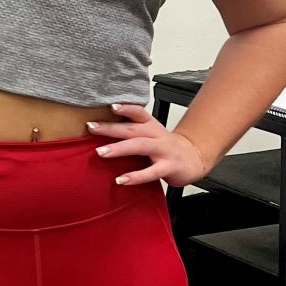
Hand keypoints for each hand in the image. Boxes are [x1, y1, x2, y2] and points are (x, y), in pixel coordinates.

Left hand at [85, 105, 208, 187]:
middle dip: (110, 128)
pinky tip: (121, 180)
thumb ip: (130, 131)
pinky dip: (135, 176)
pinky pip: (151, 172)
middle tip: (91, 127)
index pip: (138, 112)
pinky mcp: (169, 167)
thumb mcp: (150, 133)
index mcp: (150, 125)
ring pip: (140, 146)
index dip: (125, 108)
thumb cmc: (166, 147)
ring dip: (119, 148)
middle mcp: (156, 135)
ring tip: (100, 152)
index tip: (110, 106)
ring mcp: (163, 151)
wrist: (194, 158)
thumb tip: (100, 131)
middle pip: (132, 129)